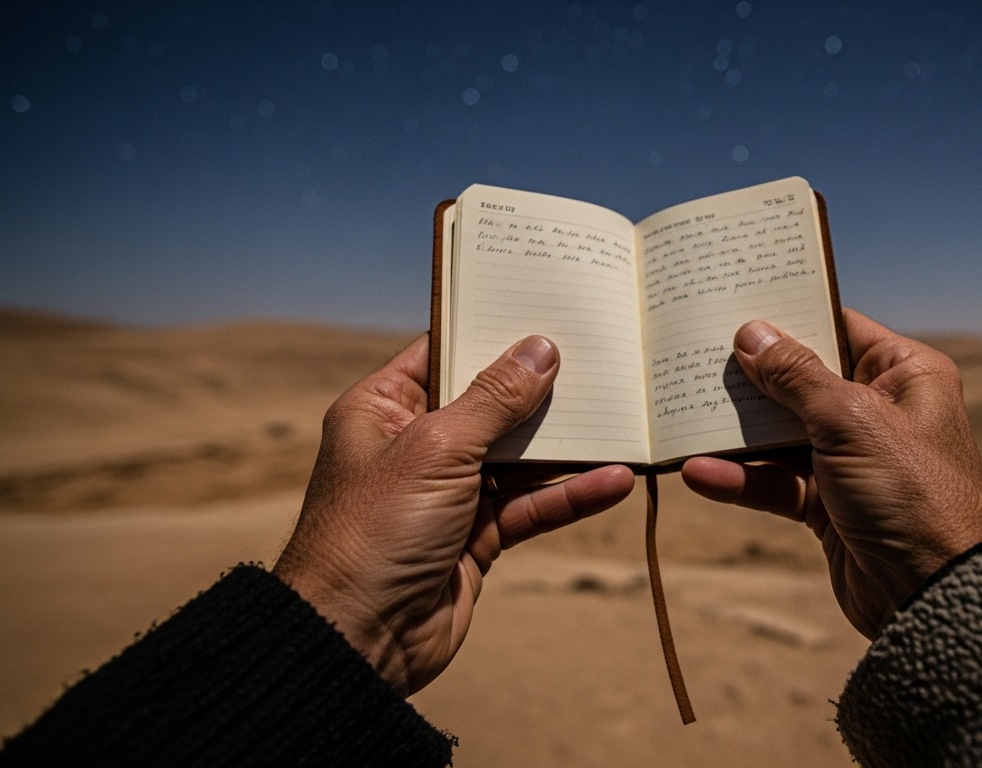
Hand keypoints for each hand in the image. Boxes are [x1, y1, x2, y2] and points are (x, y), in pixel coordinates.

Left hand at [273, 334, 634, 694]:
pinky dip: (570, 496)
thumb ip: (494, 399)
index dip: (492, 329)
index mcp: (383, 409)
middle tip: (602, 355)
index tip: (547, 305)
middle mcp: (415, 445)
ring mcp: (448, 493)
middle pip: (491, 403)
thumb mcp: (437, 448)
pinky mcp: (477, 537)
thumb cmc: (375, 532)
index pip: (444, 351)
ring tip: (623, 418)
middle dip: (543, 387)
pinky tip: (614, 481)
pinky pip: (531, 506)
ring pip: (519, 457)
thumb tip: (540, 349)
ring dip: (567, 445)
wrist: (358, 639)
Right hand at [682, 309, 981, 638]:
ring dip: (736, 430)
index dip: (787, 315)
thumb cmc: (910, 494)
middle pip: (801, 380)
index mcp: (906, 375)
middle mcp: (880, 410)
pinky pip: (777, 482)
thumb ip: (795, 376)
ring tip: (682, 414)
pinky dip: (741, 479)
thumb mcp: (850, 421)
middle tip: (692, 352)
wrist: (933, 597)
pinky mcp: (828, 505)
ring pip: (782, 433)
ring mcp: (852, 459)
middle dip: (749, 376)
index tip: (732, 300)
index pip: (837, 328)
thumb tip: (751, 333)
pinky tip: (699, 473)